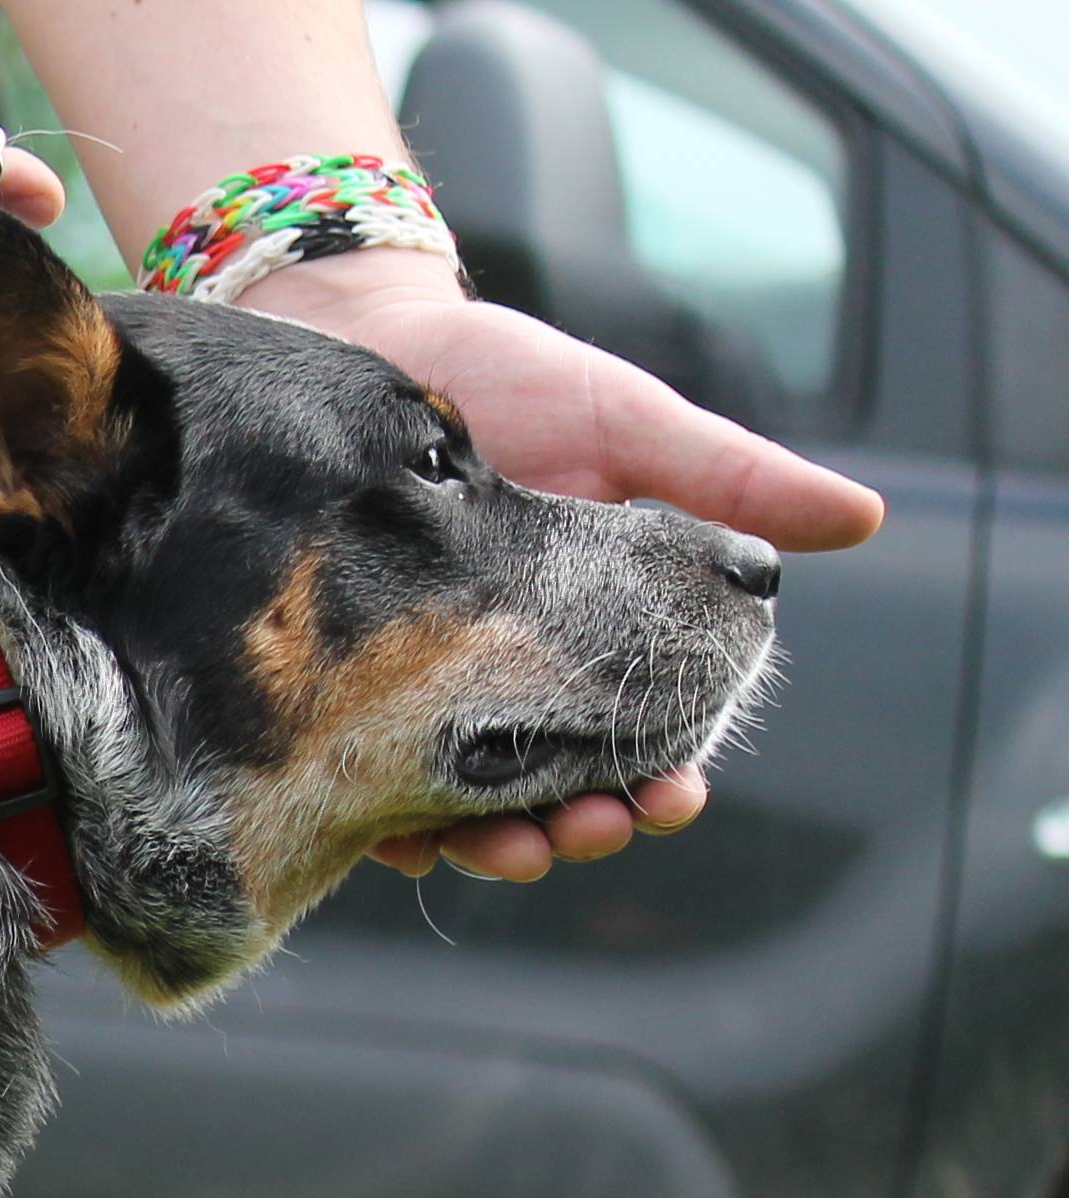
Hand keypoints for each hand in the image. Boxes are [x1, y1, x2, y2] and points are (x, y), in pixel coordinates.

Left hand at [244, 254, 884, 880]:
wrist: (374, 346)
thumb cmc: (510, 381)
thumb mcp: (628, 428)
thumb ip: (733, 480)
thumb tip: (862, 521)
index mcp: (593, 638)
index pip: (641, 742)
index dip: (663, 781)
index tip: (675, 795)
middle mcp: (508, 682)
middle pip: (557, 794)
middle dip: (584, 827)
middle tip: (593, 828)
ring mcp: (420, 694)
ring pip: (464, 807)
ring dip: (494, 844)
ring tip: (510, 848)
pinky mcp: (337, 695)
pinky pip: (362, 782)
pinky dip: (389, 822)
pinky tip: (406, 836)